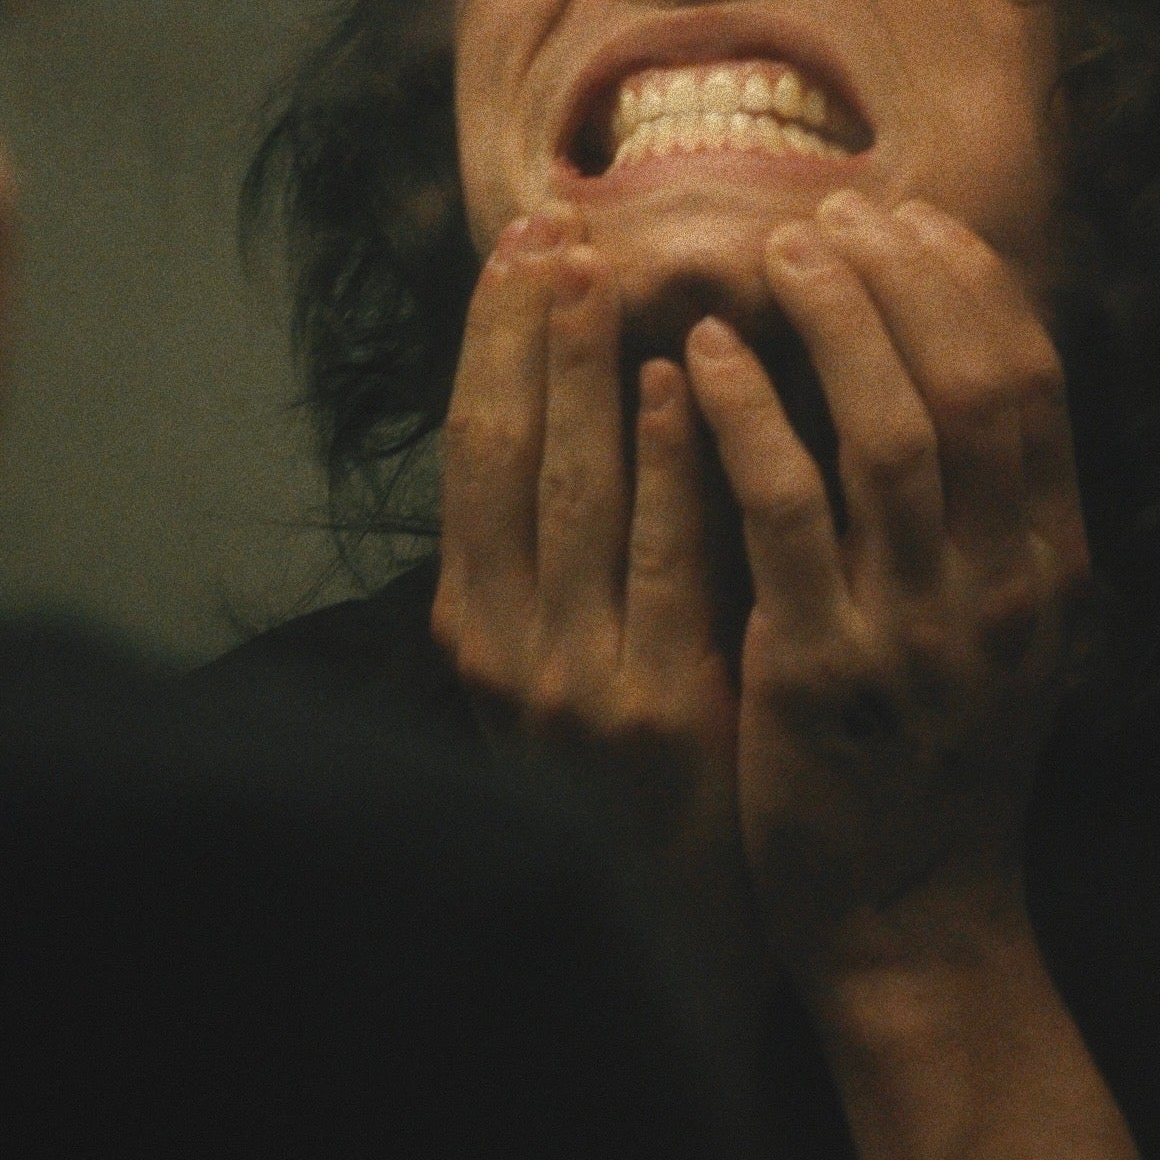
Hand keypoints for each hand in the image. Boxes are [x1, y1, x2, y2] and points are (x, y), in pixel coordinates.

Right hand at [434, 210, 766, 1029]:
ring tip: (605, 270)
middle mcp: (504, 641)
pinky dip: (671, 468)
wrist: (673, 938)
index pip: (473, 447)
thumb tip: (608, 395)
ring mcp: (572, 678)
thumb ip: (581, 549)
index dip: (493, 338)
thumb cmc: (639, 782)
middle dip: (526, 328)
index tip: (520, 242)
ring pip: (572, 491)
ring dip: (586, 371)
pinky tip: (687, 387)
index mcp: (478, 620)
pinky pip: (662, 563)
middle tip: (553, 222)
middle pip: (504, 450)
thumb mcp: (574, 663)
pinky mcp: (653, 713)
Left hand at [683, 192, 1086, 984]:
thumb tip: (935, 350)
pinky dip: (746, 416)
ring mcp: (924, 629)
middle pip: (971, 386)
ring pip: (891, 433)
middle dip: (902, 280)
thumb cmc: (930, 750)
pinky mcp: (826, 666)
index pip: (1033, 382)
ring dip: (832, 324)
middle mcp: (1008, 587)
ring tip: (775, 253)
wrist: (905, 912)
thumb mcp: (998, 626)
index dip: (970, 283)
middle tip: (829, 212)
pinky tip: (699, 358)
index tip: (907, 214)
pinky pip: (787, 510)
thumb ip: (985, 509)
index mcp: (1056, 563)